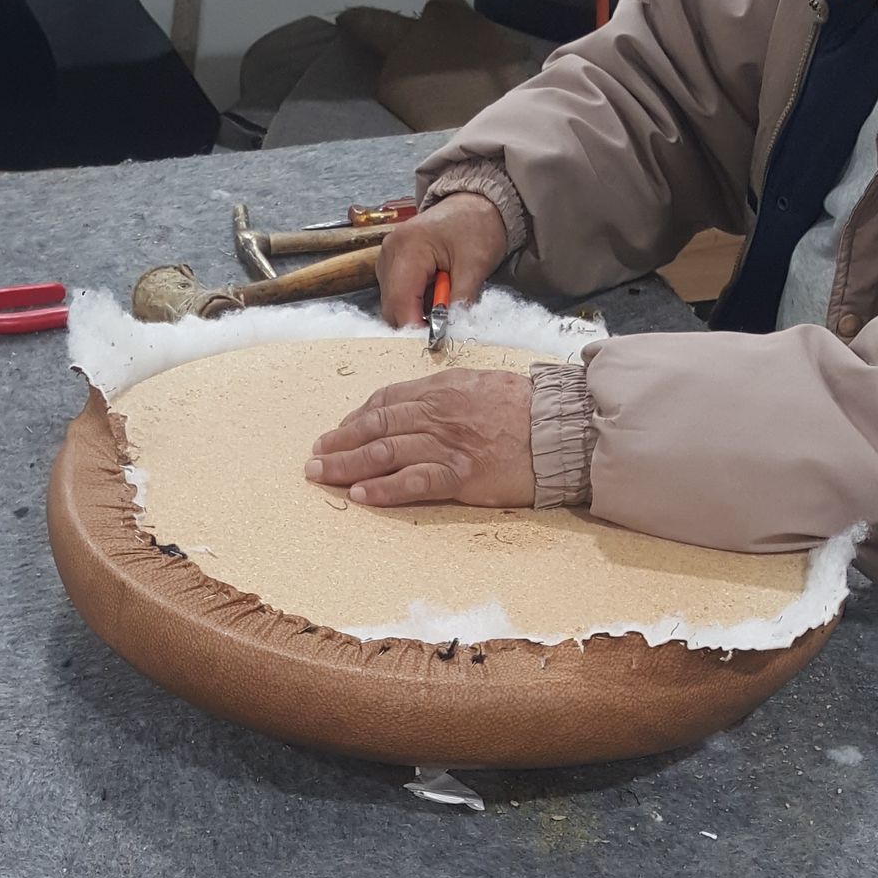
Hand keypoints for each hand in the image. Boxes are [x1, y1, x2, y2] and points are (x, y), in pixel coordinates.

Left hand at [306, 369, 534, 508]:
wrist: (563, 428)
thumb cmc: (529, 407)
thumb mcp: (482, 383)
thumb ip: (448, 394)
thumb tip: (421, 406)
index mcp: (442, 389)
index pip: (386, 401)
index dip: (357, 418)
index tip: (340, 431)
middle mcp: (437, 414)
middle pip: (376, 426)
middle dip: (339, 442)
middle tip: (314, 457)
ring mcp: (447, 444)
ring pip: (384, 453)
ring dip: (347, 465)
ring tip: (322, 477)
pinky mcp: (461, 475)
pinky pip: (413, 482)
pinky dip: (384, 489)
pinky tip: (361, 495)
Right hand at [377, 195, 507, 327]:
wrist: (475, 203)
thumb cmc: (476, 225)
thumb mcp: (476, 265)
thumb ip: (460, 301)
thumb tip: (450, 332)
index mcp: (407, 247)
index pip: (400, 302)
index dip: (415, 329)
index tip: (435, 345)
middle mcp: (389, 252)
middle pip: (391, 307)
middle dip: (415, 324)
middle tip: (443, 331)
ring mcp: (387, 258)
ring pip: (392, 304)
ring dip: (416, 314)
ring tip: (444, 307)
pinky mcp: (392, 264)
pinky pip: (397, 295)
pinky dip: (415, 304)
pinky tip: (435, 299)